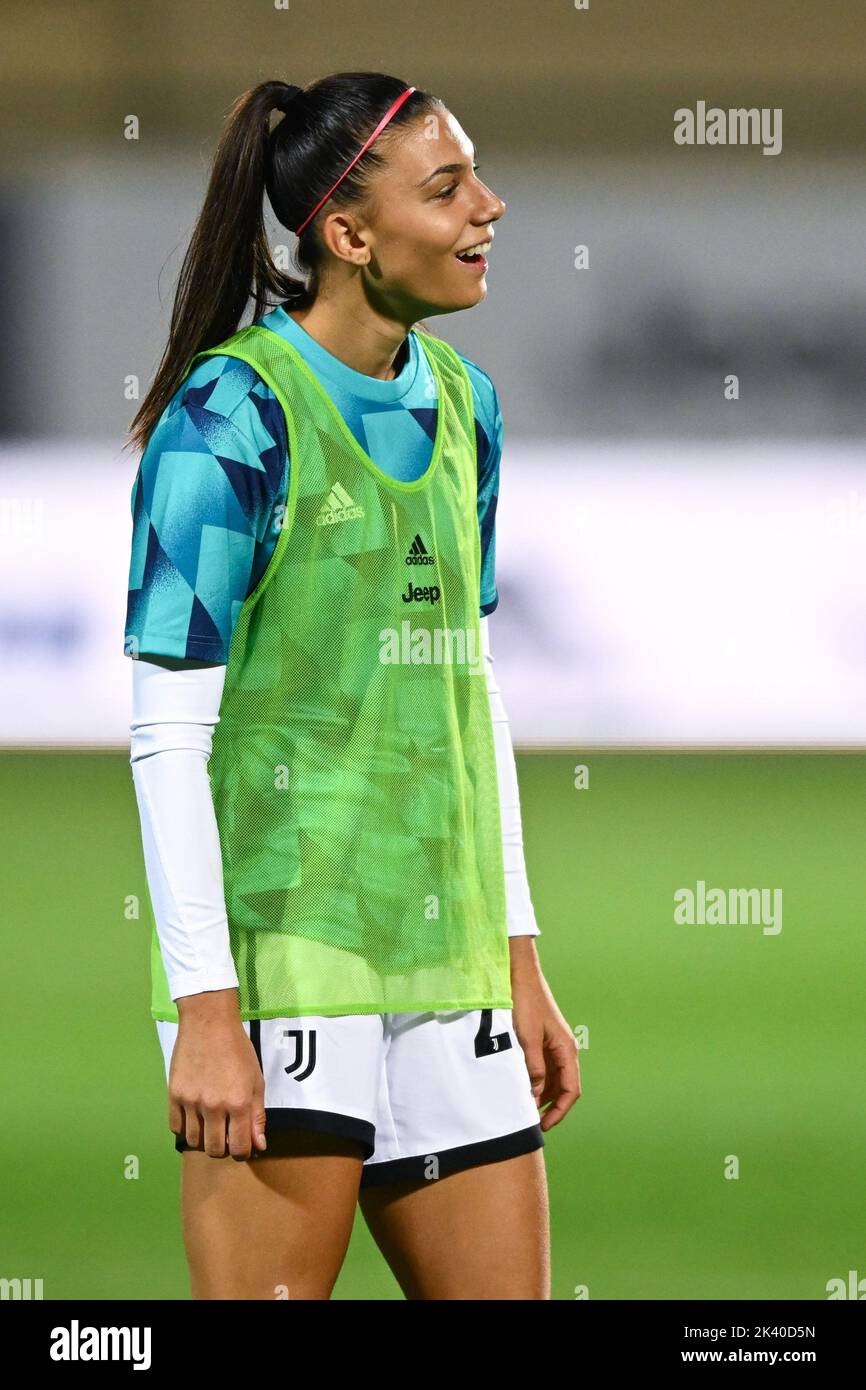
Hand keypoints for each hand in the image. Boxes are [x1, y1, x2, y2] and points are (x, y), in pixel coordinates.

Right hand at [169, 989, 266, 1159]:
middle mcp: (214, 1107)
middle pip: (214, 1150)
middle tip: (225, 1137)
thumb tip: (259, 1145)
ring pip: (193, 1141)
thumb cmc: (238, 1050)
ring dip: (203, 1140)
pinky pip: (175, 1127)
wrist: (209, 1023)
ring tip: (209, 1127)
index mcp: (238, 1103)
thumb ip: (257, 1116)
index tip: (241, 1146)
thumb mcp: (256, 1080)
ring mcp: (191, 1101)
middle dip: (222, 1149)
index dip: (242, 1152)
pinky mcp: (173, 1095)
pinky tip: (193, 1119)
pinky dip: (184, 1129)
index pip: (238, 1147)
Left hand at [508, 938, 581, 1131]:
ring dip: (542, 1094)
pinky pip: (542, 1067)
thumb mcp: (528, 1039)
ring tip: (525, 1108)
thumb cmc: (525, 1003)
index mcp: (566, 1049)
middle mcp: (563, 1049)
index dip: (560, 1110)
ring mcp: (552, 1045)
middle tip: (532, 1122)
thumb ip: (534, 1068)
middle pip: (563, 1086)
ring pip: (552, 1078)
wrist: (520, 975)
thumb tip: (537, 1094)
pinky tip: (522, 1087)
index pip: (571, 1089)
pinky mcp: (541, 1040)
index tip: (545, 1125)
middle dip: (550, 1106)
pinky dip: (535, 1080)